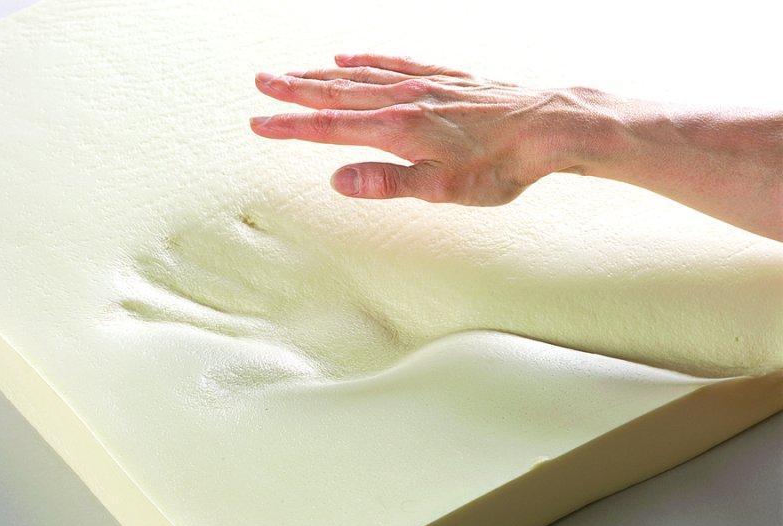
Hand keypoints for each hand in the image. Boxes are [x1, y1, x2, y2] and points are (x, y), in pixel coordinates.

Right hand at [251, 54, 590, 204]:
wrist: (548, 126)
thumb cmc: (498, 165)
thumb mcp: (444, 189)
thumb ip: (388, 183)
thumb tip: (337, 181)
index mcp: (398, 130)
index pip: (330, 127)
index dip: (291, 127)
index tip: (258, 123)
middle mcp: (403, 99)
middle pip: (337, 92)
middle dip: (294, 91)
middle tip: (260, 83)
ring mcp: (423, 83)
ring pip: (359, 74)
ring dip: (321, 74)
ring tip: (291, 72)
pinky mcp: (443, 77)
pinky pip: (394, 60)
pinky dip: (366, 58)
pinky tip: (350, 55)